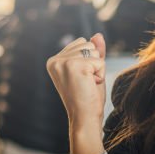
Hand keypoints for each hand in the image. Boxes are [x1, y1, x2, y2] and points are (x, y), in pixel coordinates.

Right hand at [47, 33, 106, 153]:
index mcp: (54, 60)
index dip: (89, 61)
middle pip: (89, 44)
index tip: (80, 78)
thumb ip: (94, 52)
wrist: (84, 118)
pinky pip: (100, 61)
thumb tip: (97, 35)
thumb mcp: (91, 70)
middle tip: (85, 82)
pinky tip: (90, 86)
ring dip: (97, 69)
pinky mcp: (75, 66)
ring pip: (95, 51)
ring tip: (87, 84)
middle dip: (94, 63)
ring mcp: (64, 62)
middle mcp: (55, 60)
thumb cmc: (87, 97)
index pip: (82, 43)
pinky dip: (100, 74)